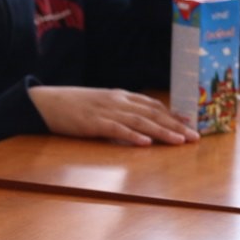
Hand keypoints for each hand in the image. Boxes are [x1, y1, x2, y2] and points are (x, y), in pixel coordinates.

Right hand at [29, 85, 197, 145]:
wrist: (44, 101)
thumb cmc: (71, 104)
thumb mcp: (99, 102)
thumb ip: (119, 109)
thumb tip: (138, 122)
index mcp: (119, 95)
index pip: (152, 104)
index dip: (173, 114)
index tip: (190, 122)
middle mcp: (116, 101)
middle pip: (152, 113)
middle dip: (176, 125)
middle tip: (195, 137)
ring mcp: (105, 111)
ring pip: (140, 122)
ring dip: (162, 132)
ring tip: (180, 141)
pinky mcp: (92, 123)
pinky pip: (117, 130)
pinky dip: (132, 136)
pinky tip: (146, 143)